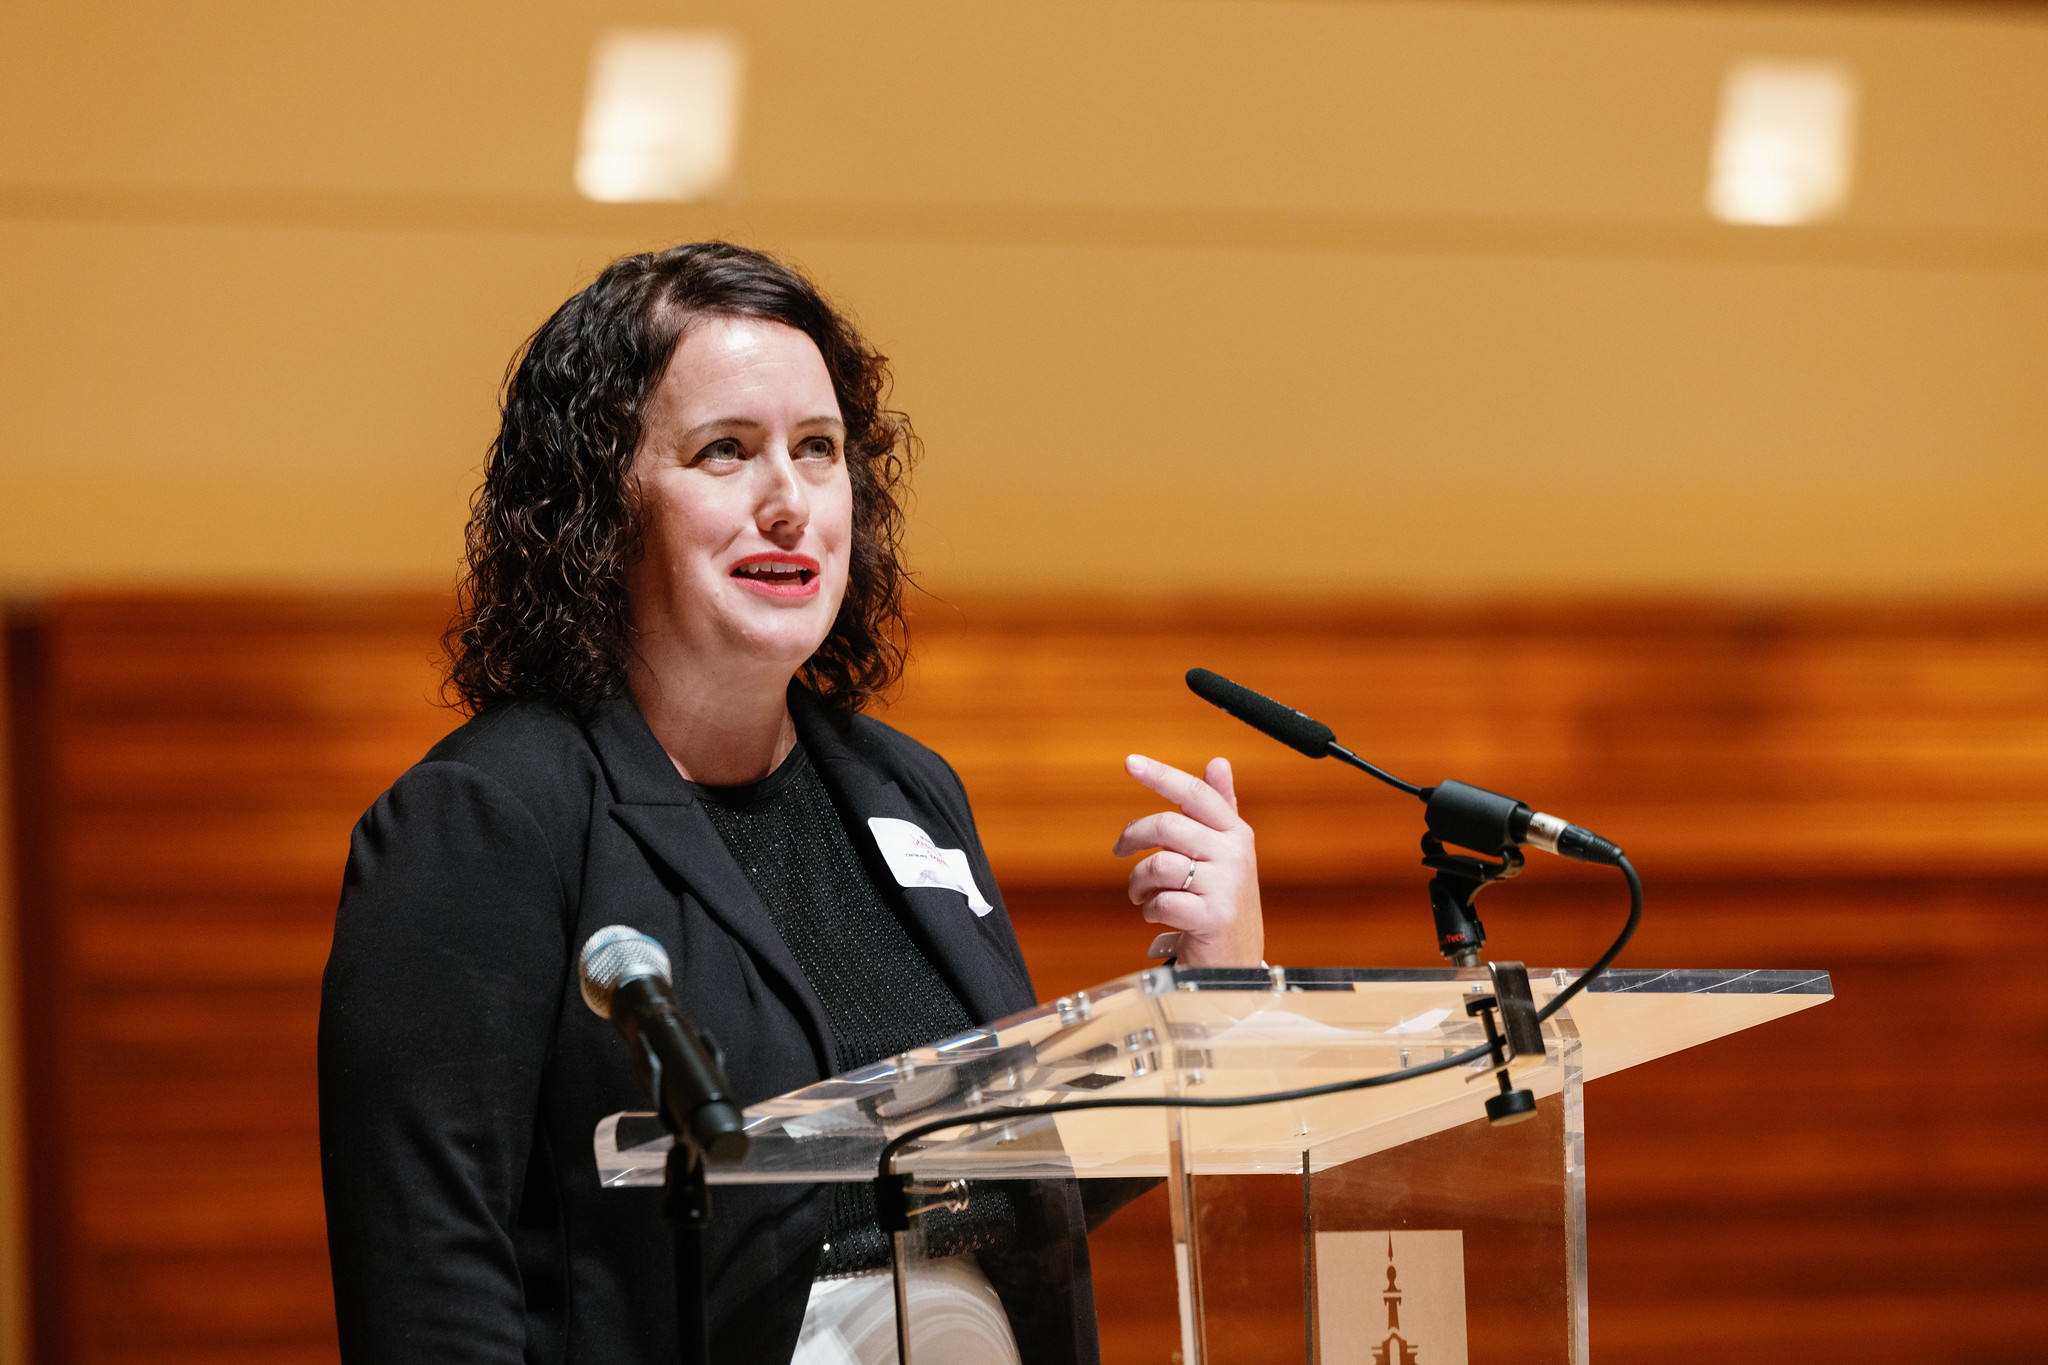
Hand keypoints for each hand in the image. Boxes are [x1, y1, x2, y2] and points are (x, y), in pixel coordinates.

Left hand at [1112, 754, 1263, 967]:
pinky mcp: (1214, 917)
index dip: (1162, 776)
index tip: (1129, 762)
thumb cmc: (1221, 899)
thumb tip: (1218, 761)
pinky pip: (1162, 901)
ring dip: (1138, 882)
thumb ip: (1220, 808)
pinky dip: (1150, 909)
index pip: (1196, 794)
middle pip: (1167, 825)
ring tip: (1141, 894)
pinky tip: (1158, 914)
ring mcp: (1226, 886)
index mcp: (1235, 832)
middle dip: (1133, 837)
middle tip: (1120, 850)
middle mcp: (1235, 854)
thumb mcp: (1224, 852)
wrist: (1235, 960)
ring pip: (1159, 865)